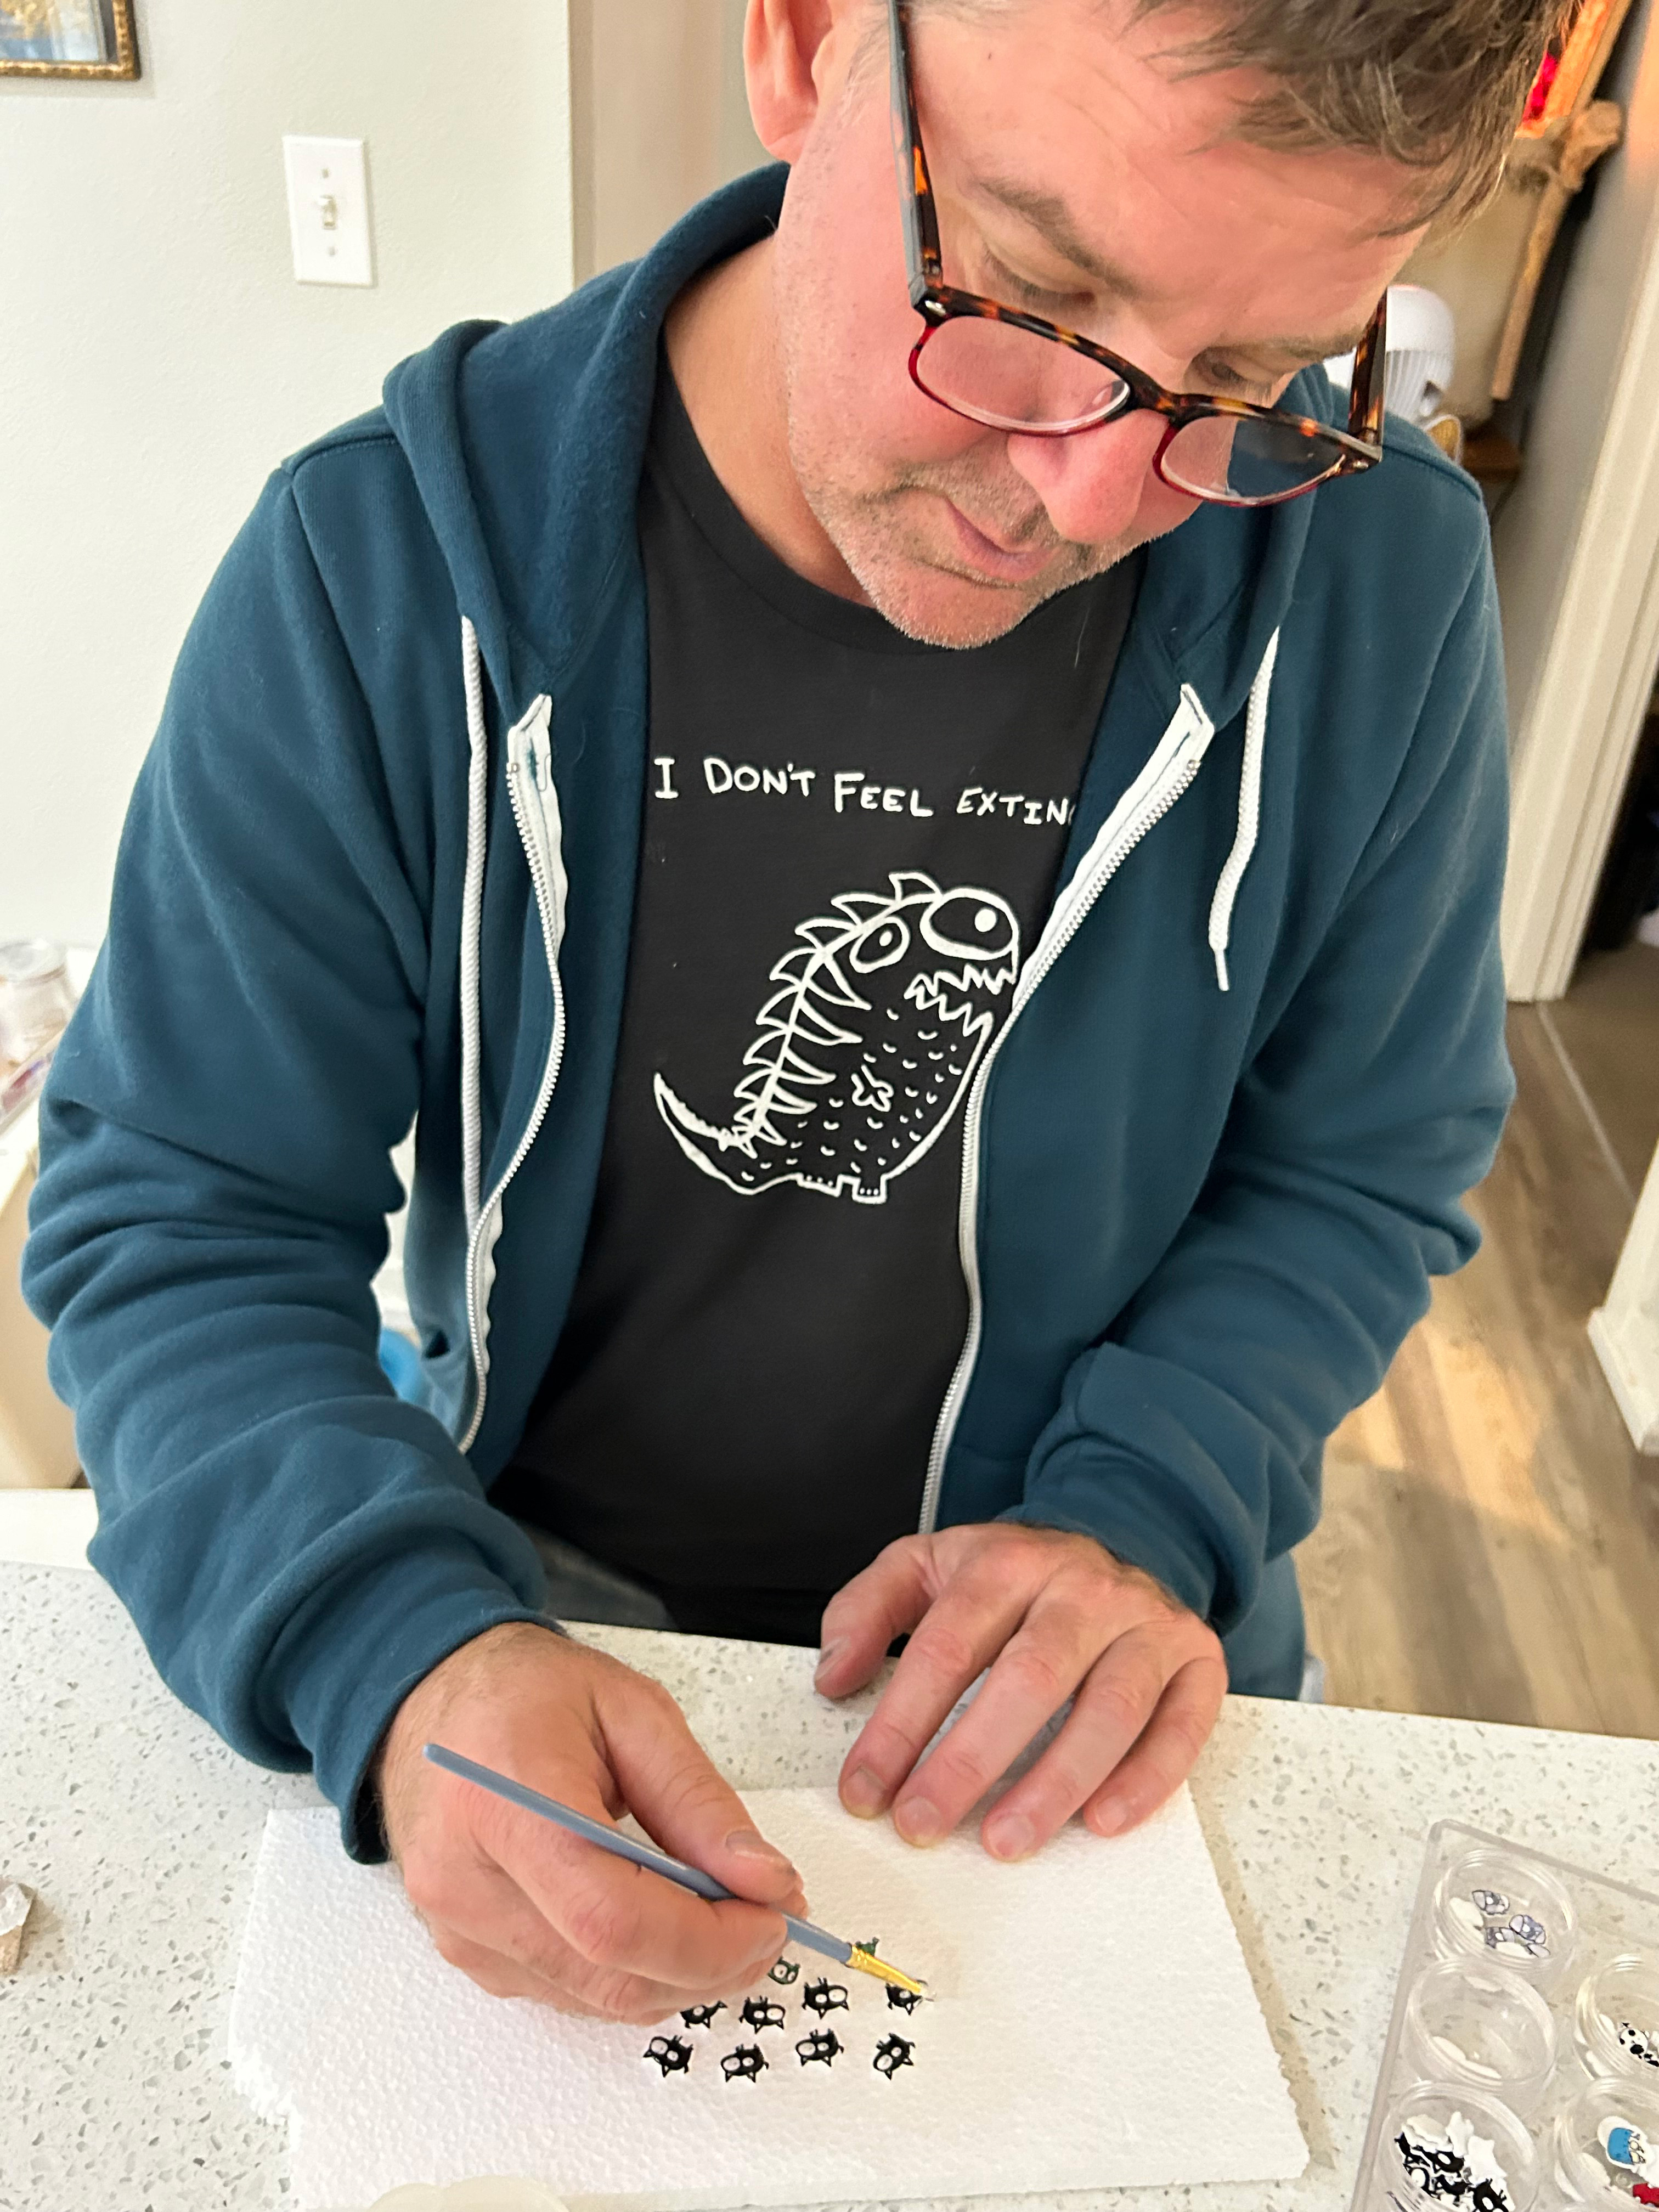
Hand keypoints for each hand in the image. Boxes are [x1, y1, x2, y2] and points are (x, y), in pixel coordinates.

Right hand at [377, 1622, 806, 2021]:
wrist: (433, 1696)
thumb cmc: (527, 1693)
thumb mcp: (633, 1712)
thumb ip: (699, 1802)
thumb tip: (765, 1882)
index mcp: (503, 1803)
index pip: (611, 1919)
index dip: (707, 1939)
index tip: (771, 1917)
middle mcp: (465, 1881)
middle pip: (606, 1973)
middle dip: (708, 1965)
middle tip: (766, 1921)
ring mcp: (458, 1928)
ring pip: (593, 1999)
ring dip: (676, 1977)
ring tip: (723, 1920)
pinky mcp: (465, 1953)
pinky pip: (566, 1993)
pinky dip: (629, 1974)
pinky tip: (660, 1926)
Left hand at [814, 1525, 1225, 1859]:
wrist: (1122, 1531)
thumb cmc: (1013, 1574)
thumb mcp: (928, 1564)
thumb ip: (867, 1611)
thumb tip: (832, 1679)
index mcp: (1007, 1562)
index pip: (947, 1647)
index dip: (900, 1724)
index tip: (865, 1791)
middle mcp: (1082, 1588)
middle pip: (1029, 1676)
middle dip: (969, 1760)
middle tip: (923, 1825)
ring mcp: (1147, 1624)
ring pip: (1110, 1707)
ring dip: (1056, 1782)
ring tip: (1003, 1841)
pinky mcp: (1197, 1660)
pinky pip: (1182, 1724)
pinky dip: (1147, 1779)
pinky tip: (1101, 1823)